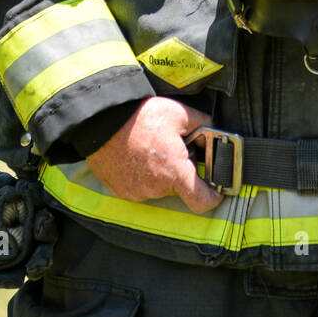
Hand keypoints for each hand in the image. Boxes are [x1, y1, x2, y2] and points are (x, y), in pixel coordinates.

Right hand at [86, 97, 224, 212]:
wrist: (102, 119)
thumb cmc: (141, 116)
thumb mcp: (181, 114)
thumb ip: (204, 126)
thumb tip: (213, 136)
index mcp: (175, 173)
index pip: (203, 202)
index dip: (213, 195)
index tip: (215, 187)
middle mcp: (156, 188)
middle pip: (179, 188)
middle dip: (181, 171)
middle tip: (173, 148)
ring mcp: (136, 192)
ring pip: (158, 187)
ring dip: (160, 172)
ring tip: (151, 148)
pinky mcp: (120, 190)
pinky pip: (139, 186)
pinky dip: (142, 174)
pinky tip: (137, 155)